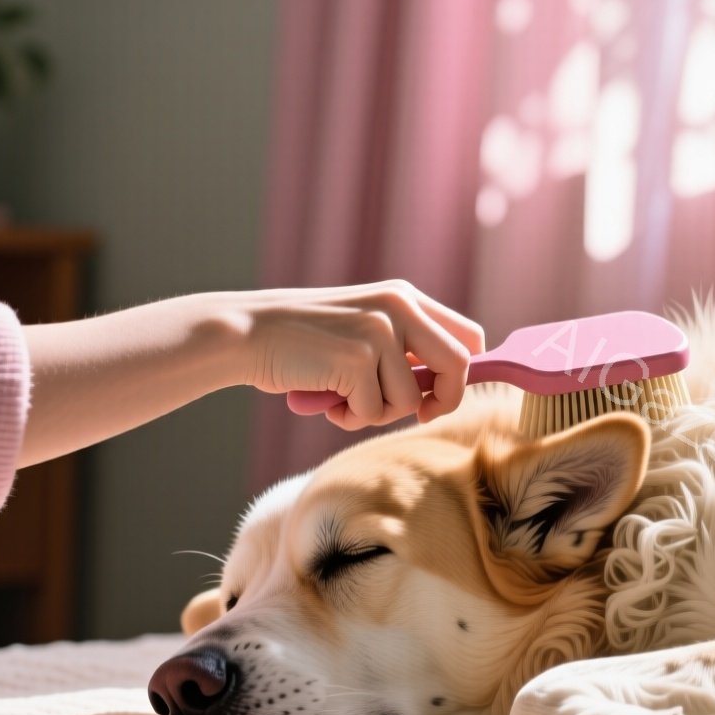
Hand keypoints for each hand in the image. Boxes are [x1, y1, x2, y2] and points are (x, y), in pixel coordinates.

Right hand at [222, 281, 484, 428]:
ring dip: (377, 412)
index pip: (468, 335)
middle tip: (420, 414)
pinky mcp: (357, 359)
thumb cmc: (302, 342)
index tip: (440, 395)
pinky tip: (326, 399)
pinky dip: (350, 417)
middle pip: (459, 365)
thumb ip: (401, 348)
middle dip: (444, 400)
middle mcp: (399, 307)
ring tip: (342, 398)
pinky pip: (373, 412)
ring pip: (409, 400)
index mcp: (404, 297)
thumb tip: (442, 391)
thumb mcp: (361, 329)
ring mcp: (380, 331)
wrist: (247, 334)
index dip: (464, 373)